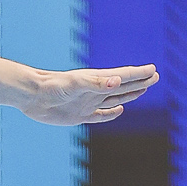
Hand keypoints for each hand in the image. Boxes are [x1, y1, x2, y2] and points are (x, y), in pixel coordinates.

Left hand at [21, 64, 157, 125]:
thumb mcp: (76, 84)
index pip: (123, 76)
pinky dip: (111, 114)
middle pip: (123, 86)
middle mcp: (95, 91)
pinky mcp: (79, 115)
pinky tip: (119, 110)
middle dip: (139, 82)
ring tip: (143, 89)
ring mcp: (88, 103)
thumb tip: (118, 81)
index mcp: (97, 81)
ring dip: (129, 94)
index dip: (139, 74)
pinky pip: (100, 115)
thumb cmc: (52, 86)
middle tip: (154, 76)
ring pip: (115, 98)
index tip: (153, 69)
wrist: (32, 96)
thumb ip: (96, 83)